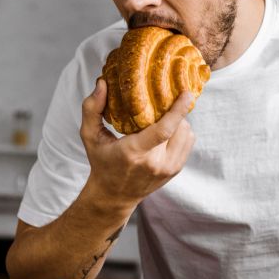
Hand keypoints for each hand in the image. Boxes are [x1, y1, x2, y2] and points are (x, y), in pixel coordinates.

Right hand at [80, 78, 195, 206]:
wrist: (114, 195)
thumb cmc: (101, 162)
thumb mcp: (90, 136)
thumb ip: (92, 108)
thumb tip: (102, 83)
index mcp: (134, 152)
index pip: (163, 130)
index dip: (178, 110)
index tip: (186, 93)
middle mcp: (155, 162)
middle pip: (178, 127)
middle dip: (174, 111)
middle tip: (164, 101)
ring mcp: (168, 168)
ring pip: (187, 133)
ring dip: (179, 121)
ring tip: (163, 118)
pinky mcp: (176, 170)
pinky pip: (188, 142)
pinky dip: (181, 131)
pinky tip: (168, 130)